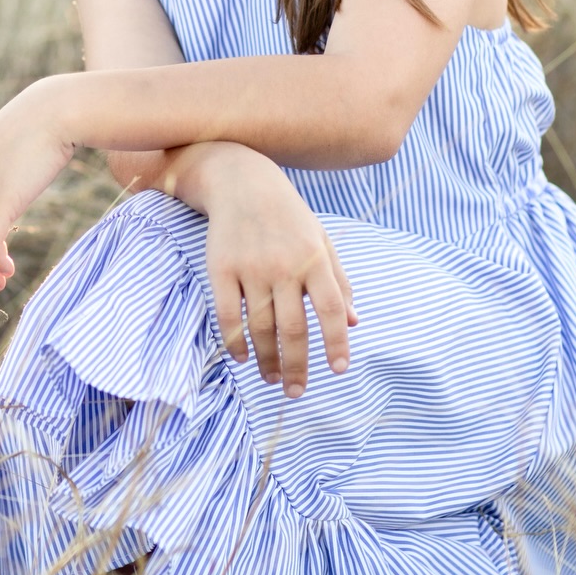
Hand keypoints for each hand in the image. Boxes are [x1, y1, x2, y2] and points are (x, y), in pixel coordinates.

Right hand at [196, 147, 356, 397]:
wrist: (242, 182)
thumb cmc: (289, 217)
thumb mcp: (322, 241)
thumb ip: (339, 281)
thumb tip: (354, 323)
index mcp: (314, 259)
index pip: (332, 309)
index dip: (337, 342)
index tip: (339, 370)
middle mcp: (284, 265)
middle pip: (294, 328)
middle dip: (298, 366)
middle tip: (297, 392)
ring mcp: (251, 267)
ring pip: (260, 327)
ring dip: (267, 359)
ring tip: (273, 378)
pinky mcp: (220, 268)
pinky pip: (227, 315)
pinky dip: (235, 342)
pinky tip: (242, 358)